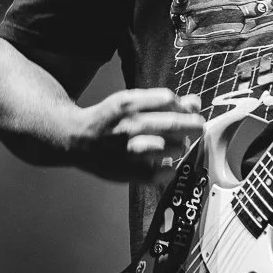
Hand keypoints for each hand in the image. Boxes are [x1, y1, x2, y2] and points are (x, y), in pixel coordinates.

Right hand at [70, 87, 203, 182]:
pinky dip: (169, 169)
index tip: (186, 112)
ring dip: (180, 146)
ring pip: (170, 147)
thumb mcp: (130, 102)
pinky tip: (166, 163)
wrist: (76, 139)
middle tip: (196, 128)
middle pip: (173, 124)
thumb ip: (163, 102)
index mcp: (128, 103)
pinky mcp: (127, 172)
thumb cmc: (110, 120)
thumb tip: (195, 103)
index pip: (168, 100)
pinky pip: (160, 172)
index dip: (183, 106)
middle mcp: (128, 125)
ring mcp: (128, 150)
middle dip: (191, 126)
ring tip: (178, 145)